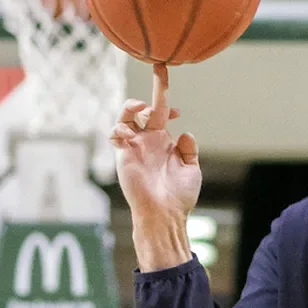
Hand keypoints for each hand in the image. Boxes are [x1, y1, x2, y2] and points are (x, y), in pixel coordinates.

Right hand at [110, 64, 201, 223]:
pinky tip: (130, 133)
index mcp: (164, 141)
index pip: (163, 113)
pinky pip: (116, 135)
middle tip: (159, 97)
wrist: (165, 213)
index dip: (166, 100)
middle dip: (153, 94)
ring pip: (126, 116)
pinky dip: (120, 128)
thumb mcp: (191, 169)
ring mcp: (135, 147)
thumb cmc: (179, 196)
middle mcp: (148, 141)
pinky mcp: (124, 155)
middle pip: (144, 110)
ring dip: (132, 106)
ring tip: (141, 108)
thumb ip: (189, 150)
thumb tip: (185, 133)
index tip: (178, 109)